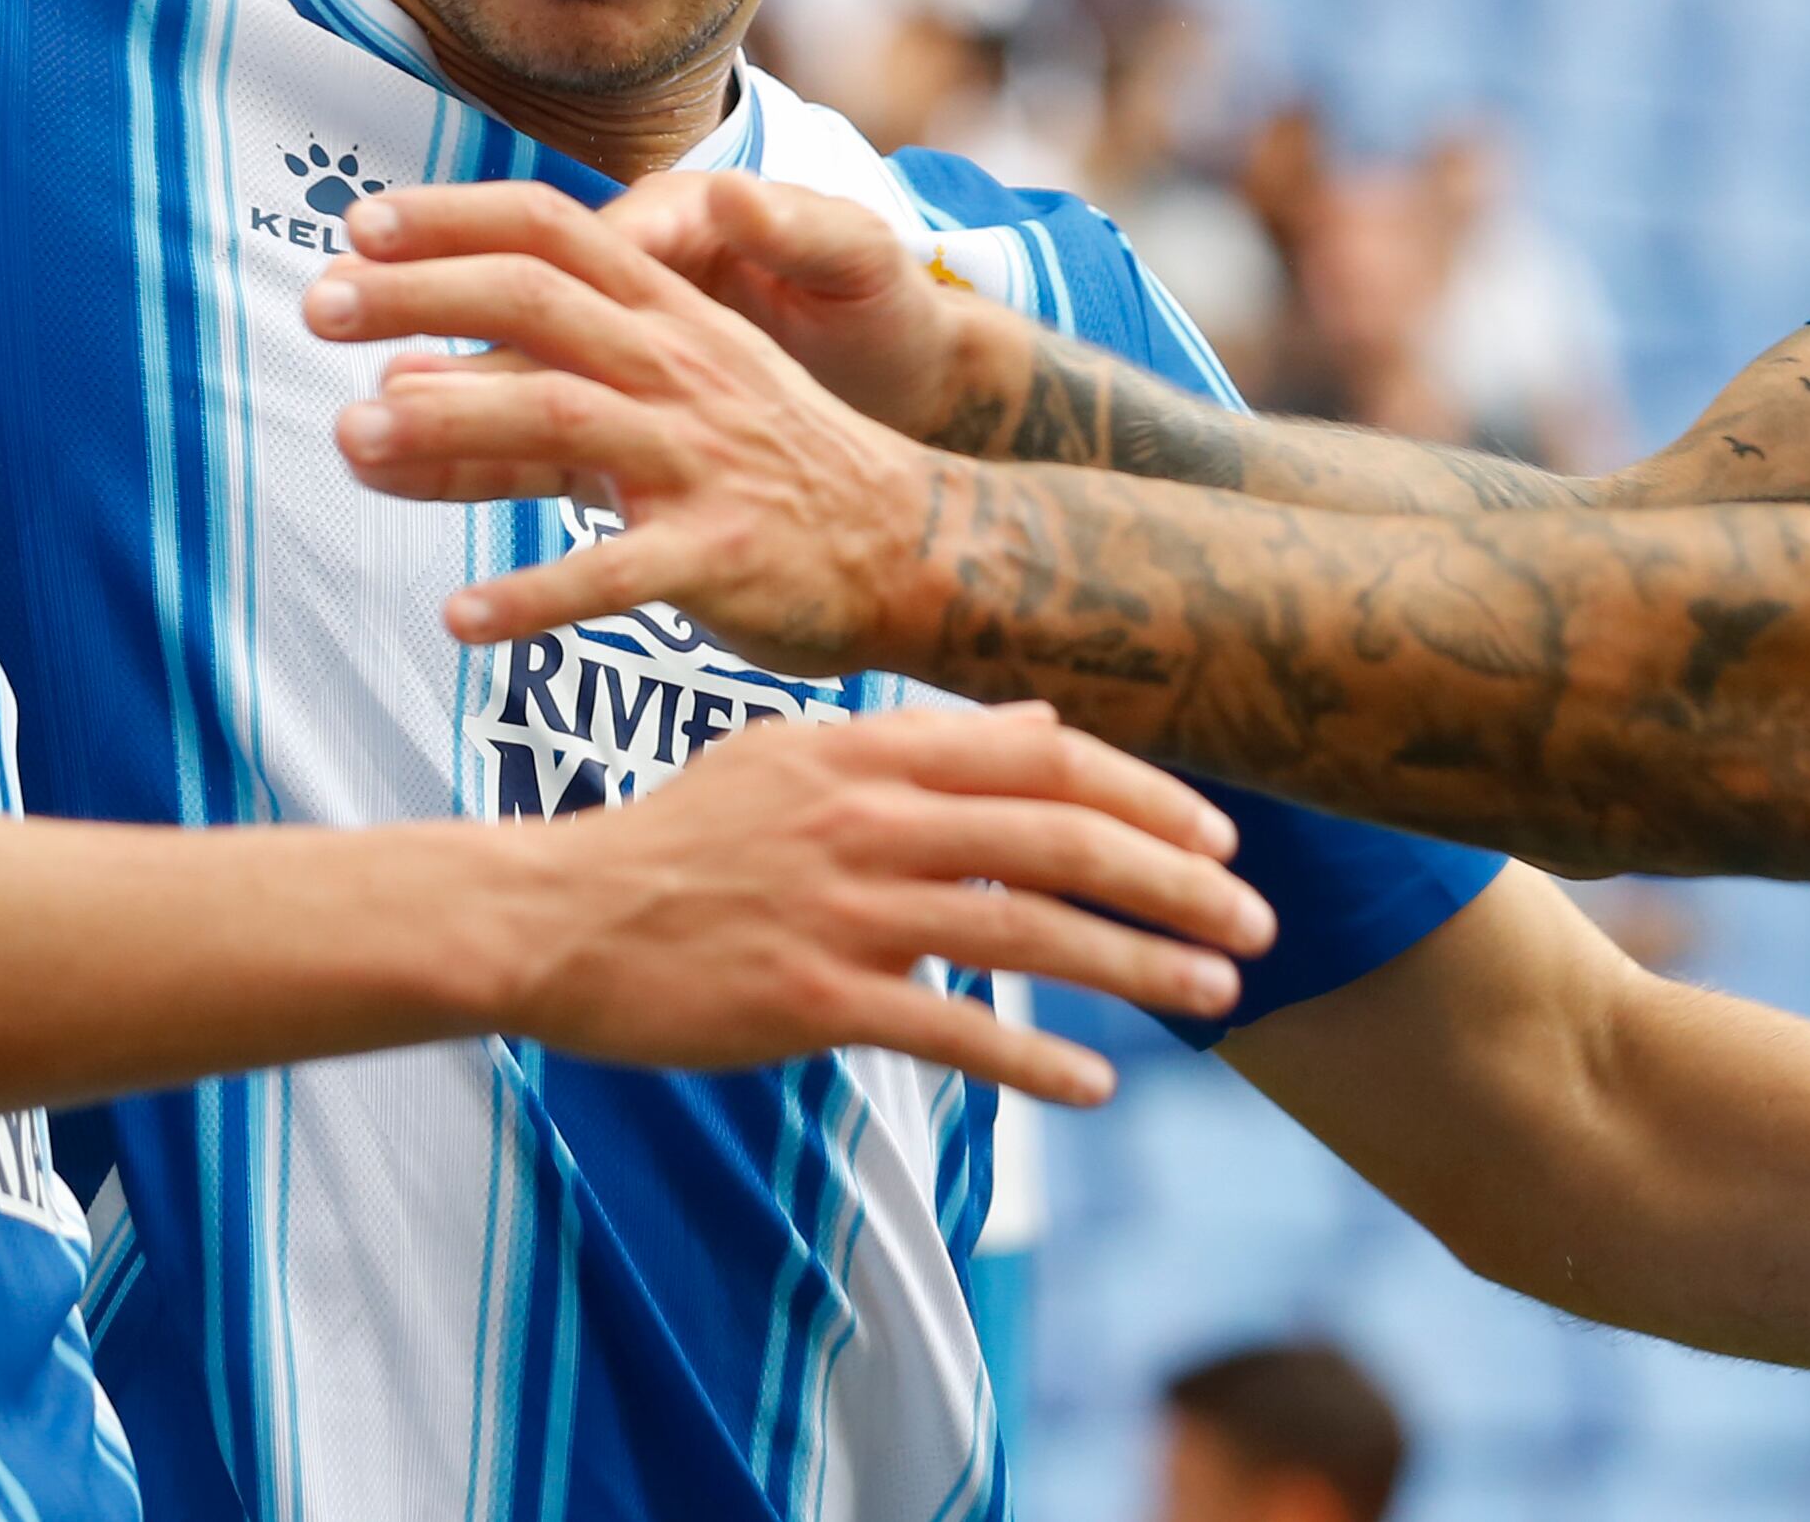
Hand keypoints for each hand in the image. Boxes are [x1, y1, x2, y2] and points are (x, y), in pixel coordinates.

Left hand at [308, 184, 942, 675]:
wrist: (910, 544)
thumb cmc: (762, 467)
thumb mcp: (665, 397)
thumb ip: (534, 389)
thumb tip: (390, 382)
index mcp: (670, 316)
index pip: (551, 230)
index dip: (451, 218)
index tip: (357, 225)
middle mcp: (680, 370)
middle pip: (538, 302)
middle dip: (420, 296)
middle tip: (314, 308)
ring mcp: (701, 459)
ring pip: (562, 418)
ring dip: (450, 424)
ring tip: (350, 444)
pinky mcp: (722, 553)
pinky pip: (617, 573)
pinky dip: (536, 595)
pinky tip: (461, 616)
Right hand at [499, 701, 1270, 1104]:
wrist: (552, 915)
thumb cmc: (678, 834)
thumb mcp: (796, 754)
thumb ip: (923, 741)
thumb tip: (1042, 722)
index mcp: (872, 750)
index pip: (1045, 757)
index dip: (1147, 795)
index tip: (1221, 835)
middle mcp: (870, 818)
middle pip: (1060, 838)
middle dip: (1177, 880)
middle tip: (1258, 921)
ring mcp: (842, 908)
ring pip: (1024, 931)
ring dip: (1136, 965)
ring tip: (1216, 994)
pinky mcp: (810, 999)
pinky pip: (947, 1030)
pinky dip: (1030, 1060)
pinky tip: (1093, 1088)